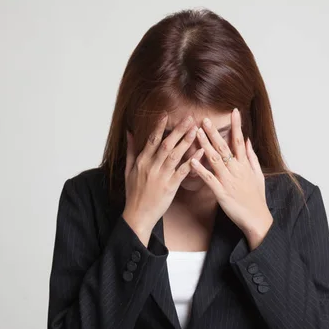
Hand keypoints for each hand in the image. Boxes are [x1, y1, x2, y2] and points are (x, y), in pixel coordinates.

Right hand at [123, 113, 203, 235]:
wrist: (138, 215)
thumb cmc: (134, 193)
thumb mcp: (128, 170)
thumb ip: (131, 150)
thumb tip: (129, 133)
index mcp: (141, 161)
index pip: (151, 140)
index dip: (159, 126)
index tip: (166, 114)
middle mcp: (151, 166)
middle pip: (166, 144)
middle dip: (178, 130)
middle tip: (189, 118)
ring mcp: (161, 176)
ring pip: (174, 155)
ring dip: (186, 142)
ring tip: (196, 130)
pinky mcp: (170, 187)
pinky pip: (182, 172)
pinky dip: (192, 161)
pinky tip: (200, 152)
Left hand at [190, 108, 272, 248]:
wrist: (257, 219)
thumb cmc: (256, 197)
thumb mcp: (258, 175)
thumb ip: (251, 156)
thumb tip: (247, 140)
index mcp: (245, 165)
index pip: (240, 141)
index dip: (237, 125)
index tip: (234, 111)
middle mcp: (237, 170)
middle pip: (224, 147)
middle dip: (214, 132)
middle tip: (204, 119)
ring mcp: (229, 181)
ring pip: (215, 160)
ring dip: (205, 145)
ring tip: (196, 133)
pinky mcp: (222, 193)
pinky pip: (209, 179)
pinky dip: (201, 169)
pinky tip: (192, 160)